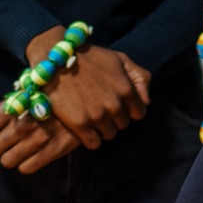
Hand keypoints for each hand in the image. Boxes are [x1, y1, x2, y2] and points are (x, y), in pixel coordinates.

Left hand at [0, 102, 79, 173]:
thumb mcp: (24, 96)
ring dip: (11, 156)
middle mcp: (25, 123)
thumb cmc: (51, 95)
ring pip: (7, 161)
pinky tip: (34, 153)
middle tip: (10, 140)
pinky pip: (26, 168)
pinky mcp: (54, 150)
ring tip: (21, 148)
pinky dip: (26, 164)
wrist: (87, 98)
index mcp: (17, 106)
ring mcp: (39, 138)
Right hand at [25, 27, 150, 149]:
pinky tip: (85, 127)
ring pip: (109, 134)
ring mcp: (97, 116)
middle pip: (123, 124)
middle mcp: (115, 104)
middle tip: (102, 108)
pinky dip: (91, 138)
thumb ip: (140, 77)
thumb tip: (147, 102)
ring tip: (92, 115)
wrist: (54, 62)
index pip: (139, 113)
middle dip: (116, 118)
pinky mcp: (80, 124)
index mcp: (126, 89)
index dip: (130, 110)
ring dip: (103, 128)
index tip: (120, 106)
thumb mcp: (120, 59)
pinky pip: (94, 143)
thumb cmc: (89, 58)